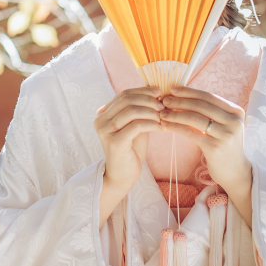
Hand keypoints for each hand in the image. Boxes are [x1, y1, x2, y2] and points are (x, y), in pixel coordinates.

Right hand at [94, 87, 161, 226]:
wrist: (123, 175)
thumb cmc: (131, 149)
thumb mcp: (135, 125)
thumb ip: (140, 110)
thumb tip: (157, 93)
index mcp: (104, 113)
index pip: (124, 94)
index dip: (143, 91)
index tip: (160, 92)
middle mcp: (101, 120)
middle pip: (127, 99)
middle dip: (148, 100)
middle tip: (164, 105)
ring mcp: (105, 130)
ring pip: (132, 111)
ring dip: (152, 112)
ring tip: (164, 116)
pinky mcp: (114, 142)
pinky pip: (136, 126)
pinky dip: (152, 124)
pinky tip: (162, 128)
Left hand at [160, 87, 252, 226]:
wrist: (235, 172)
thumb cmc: (224, 146)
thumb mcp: (222, 125)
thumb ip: (209, 112)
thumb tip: (182, 96)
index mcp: (236, 111)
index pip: (208, 96)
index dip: (189, 91)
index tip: (172, 89)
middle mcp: (233, 121)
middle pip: (201, 105)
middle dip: (180, 101)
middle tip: (164, 99)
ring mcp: (226, 134)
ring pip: (195, 118)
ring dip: (175, 113)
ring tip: (161, 112)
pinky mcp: (215, 147)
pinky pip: (191, 133)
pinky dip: (176, 126)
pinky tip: (165, 125)